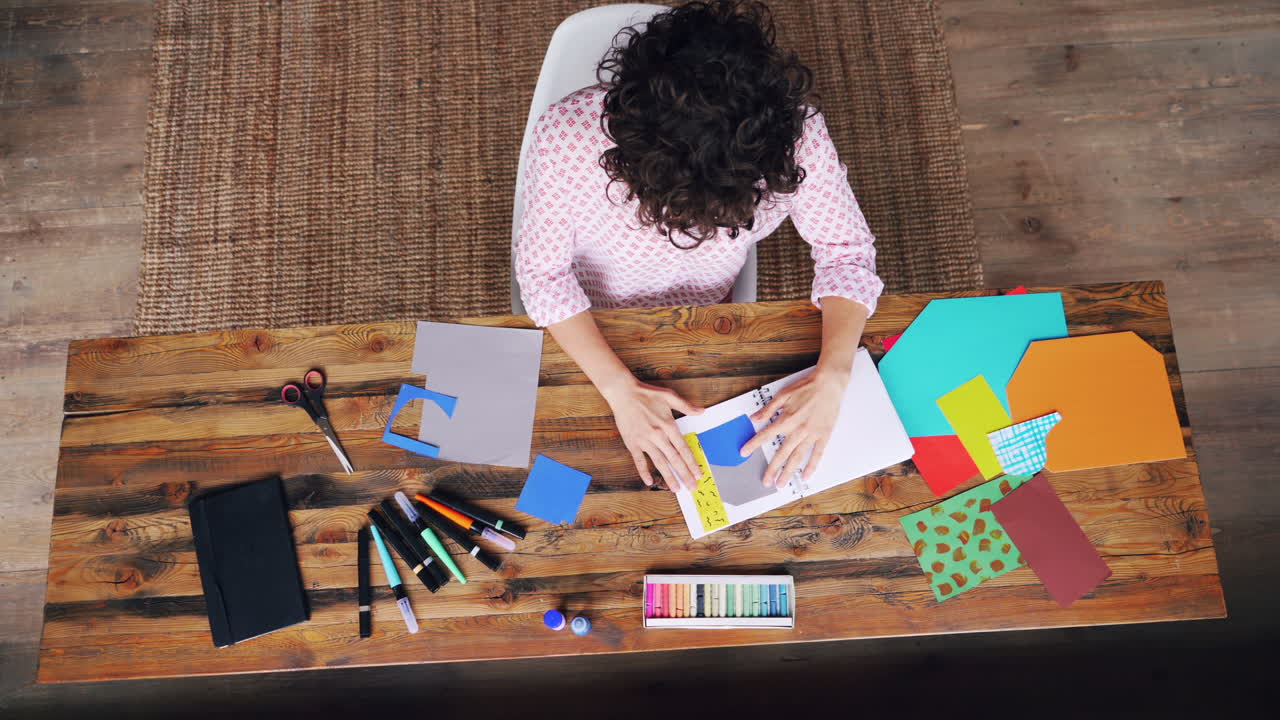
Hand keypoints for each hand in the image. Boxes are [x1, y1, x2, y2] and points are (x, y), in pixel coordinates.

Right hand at [600, 377, 704, 490]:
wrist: (624, 393)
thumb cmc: (647, 393)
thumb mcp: (669, 395)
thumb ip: (686, 406)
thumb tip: (702, 411)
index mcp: (668, 425)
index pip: (683, 448)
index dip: (691, 463)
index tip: (698, 474)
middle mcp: (657, 435)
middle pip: (674, 459)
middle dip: (684, 474)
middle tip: (692, 487)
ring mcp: (644, 440)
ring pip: (659, 462)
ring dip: (668, 476)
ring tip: (676, 488)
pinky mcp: (632, 443)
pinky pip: (639, 460)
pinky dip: (644, 471)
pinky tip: (650, 481)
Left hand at [739, 366, 849, 488]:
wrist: (829, 383)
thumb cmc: (807, 387)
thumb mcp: (783, 395)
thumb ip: (769, 409)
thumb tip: (755, 418)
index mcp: (786, 419)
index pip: (766, 435)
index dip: (753, 445)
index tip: (745, 453)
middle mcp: (798, 429)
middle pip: (781, 453)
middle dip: (772, 469)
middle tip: (766, 481)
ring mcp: (811, 434)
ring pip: (797, 457)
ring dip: (788, 472)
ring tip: (781, 484)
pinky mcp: (824, 435)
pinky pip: (817, 454)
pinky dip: (812, 466)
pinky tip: (806, 475)